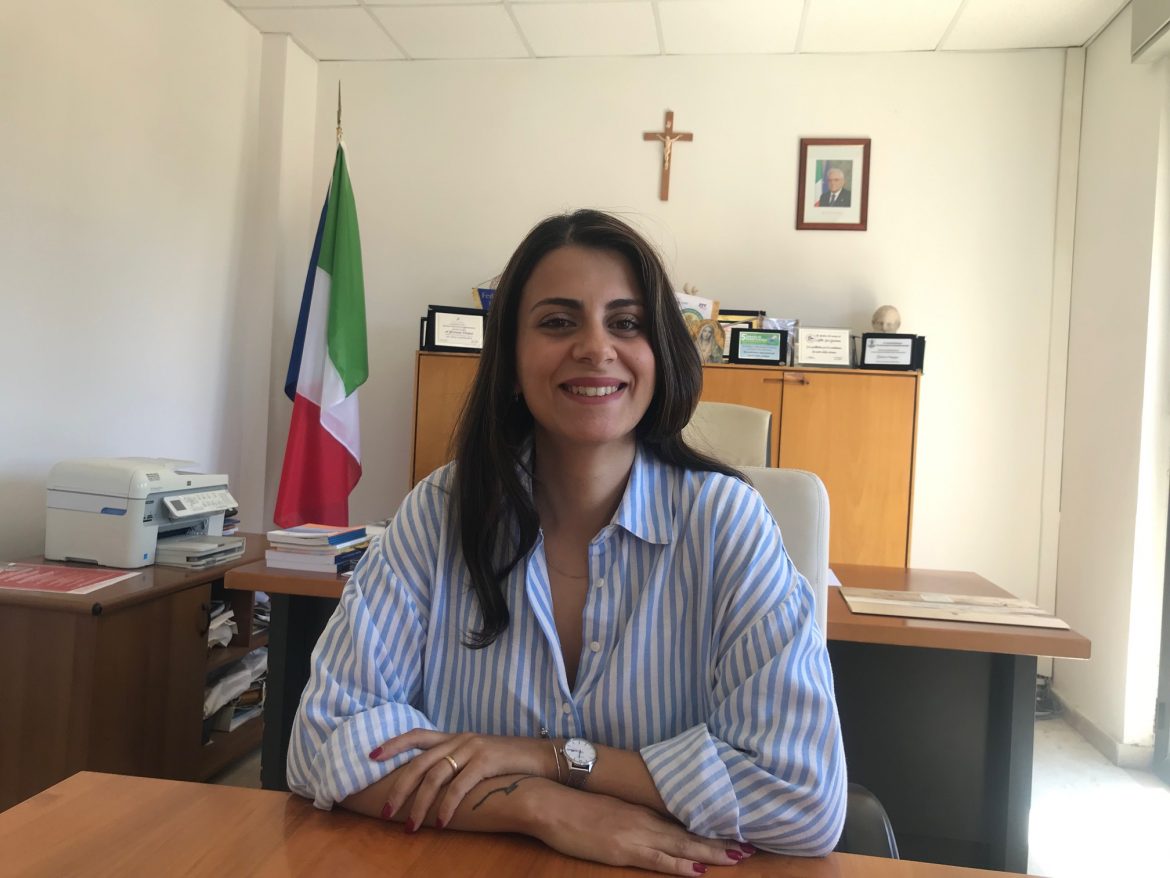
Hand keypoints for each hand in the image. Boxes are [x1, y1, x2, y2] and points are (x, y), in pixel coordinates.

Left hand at [369, 729, 553, 829]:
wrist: (543, 757)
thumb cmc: (509, 762)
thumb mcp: (478, 757)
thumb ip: (456, 763)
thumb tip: (431, 784)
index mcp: (455, 736)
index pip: (417, 735)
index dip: (393, 745)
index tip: (371, 756)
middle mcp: (460, 739)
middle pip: (419, 762)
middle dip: (399, 789)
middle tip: (386, 812)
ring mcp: (473, 748)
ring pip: (435, 776)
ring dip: (420, 804)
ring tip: (411, 826)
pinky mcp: (487, 761)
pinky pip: (460, 786)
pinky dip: (447, 806)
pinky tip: (440, 822)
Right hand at [532, 786, 754, 875]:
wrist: (553, 802)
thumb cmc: (578, 807)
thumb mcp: (614, 810)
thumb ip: (636, 818)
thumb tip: (656, 825)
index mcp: (644, 812)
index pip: (685, 823)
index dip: (712, 831)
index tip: (737, 835)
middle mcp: (646, 821)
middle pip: (691, 834)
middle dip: (722, 843)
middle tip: (752, 848)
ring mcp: (636, 835)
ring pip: (682, 846)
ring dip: (712, 853)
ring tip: (739, 857)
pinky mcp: (624, 849)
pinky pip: (658, 860)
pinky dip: (680, 865)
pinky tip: (699, 870)